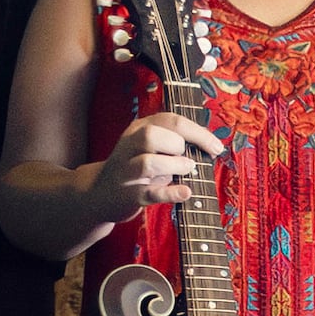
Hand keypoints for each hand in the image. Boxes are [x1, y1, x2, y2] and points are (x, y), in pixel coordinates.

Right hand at [91, 111, 222, 218]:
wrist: (98, 193)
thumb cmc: (135, 168)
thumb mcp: (149, 147)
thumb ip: (173, 141)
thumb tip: (210, 146)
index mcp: (138, 128)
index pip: (170, 120)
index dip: (198, 133)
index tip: (216, 147)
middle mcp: (129, 146)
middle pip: (152, 134)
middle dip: (178, 144)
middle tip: (189, 159)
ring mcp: (126, 171)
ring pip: (148, 163)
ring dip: (174, 166)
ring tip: (186, 171)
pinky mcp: (128, 195)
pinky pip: (149, 193)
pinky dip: (170, 193)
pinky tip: (186, 192)